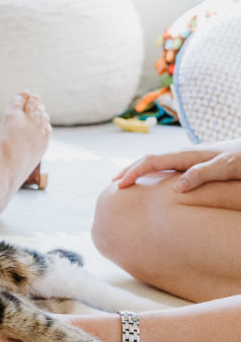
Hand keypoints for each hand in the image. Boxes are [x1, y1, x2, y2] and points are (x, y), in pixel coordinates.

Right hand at [113, 139, 240, 191]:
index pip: (152, 161)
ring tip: (129, 181)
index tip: (119, 185)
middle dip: (131, 170)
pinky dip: (155, 173)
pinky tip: (157, 182)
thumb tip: (176, 187)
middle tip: (114, 183)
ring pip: (159, 163)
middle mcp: (188, 154)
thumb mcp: (228, 168)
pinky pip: (170, 167)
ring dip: (141, 170)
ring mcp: (193, 158)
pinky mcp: (199, 163)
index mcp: (189, 155)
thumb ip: (203, 174)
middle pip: (151, 159)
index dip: (134, 172)